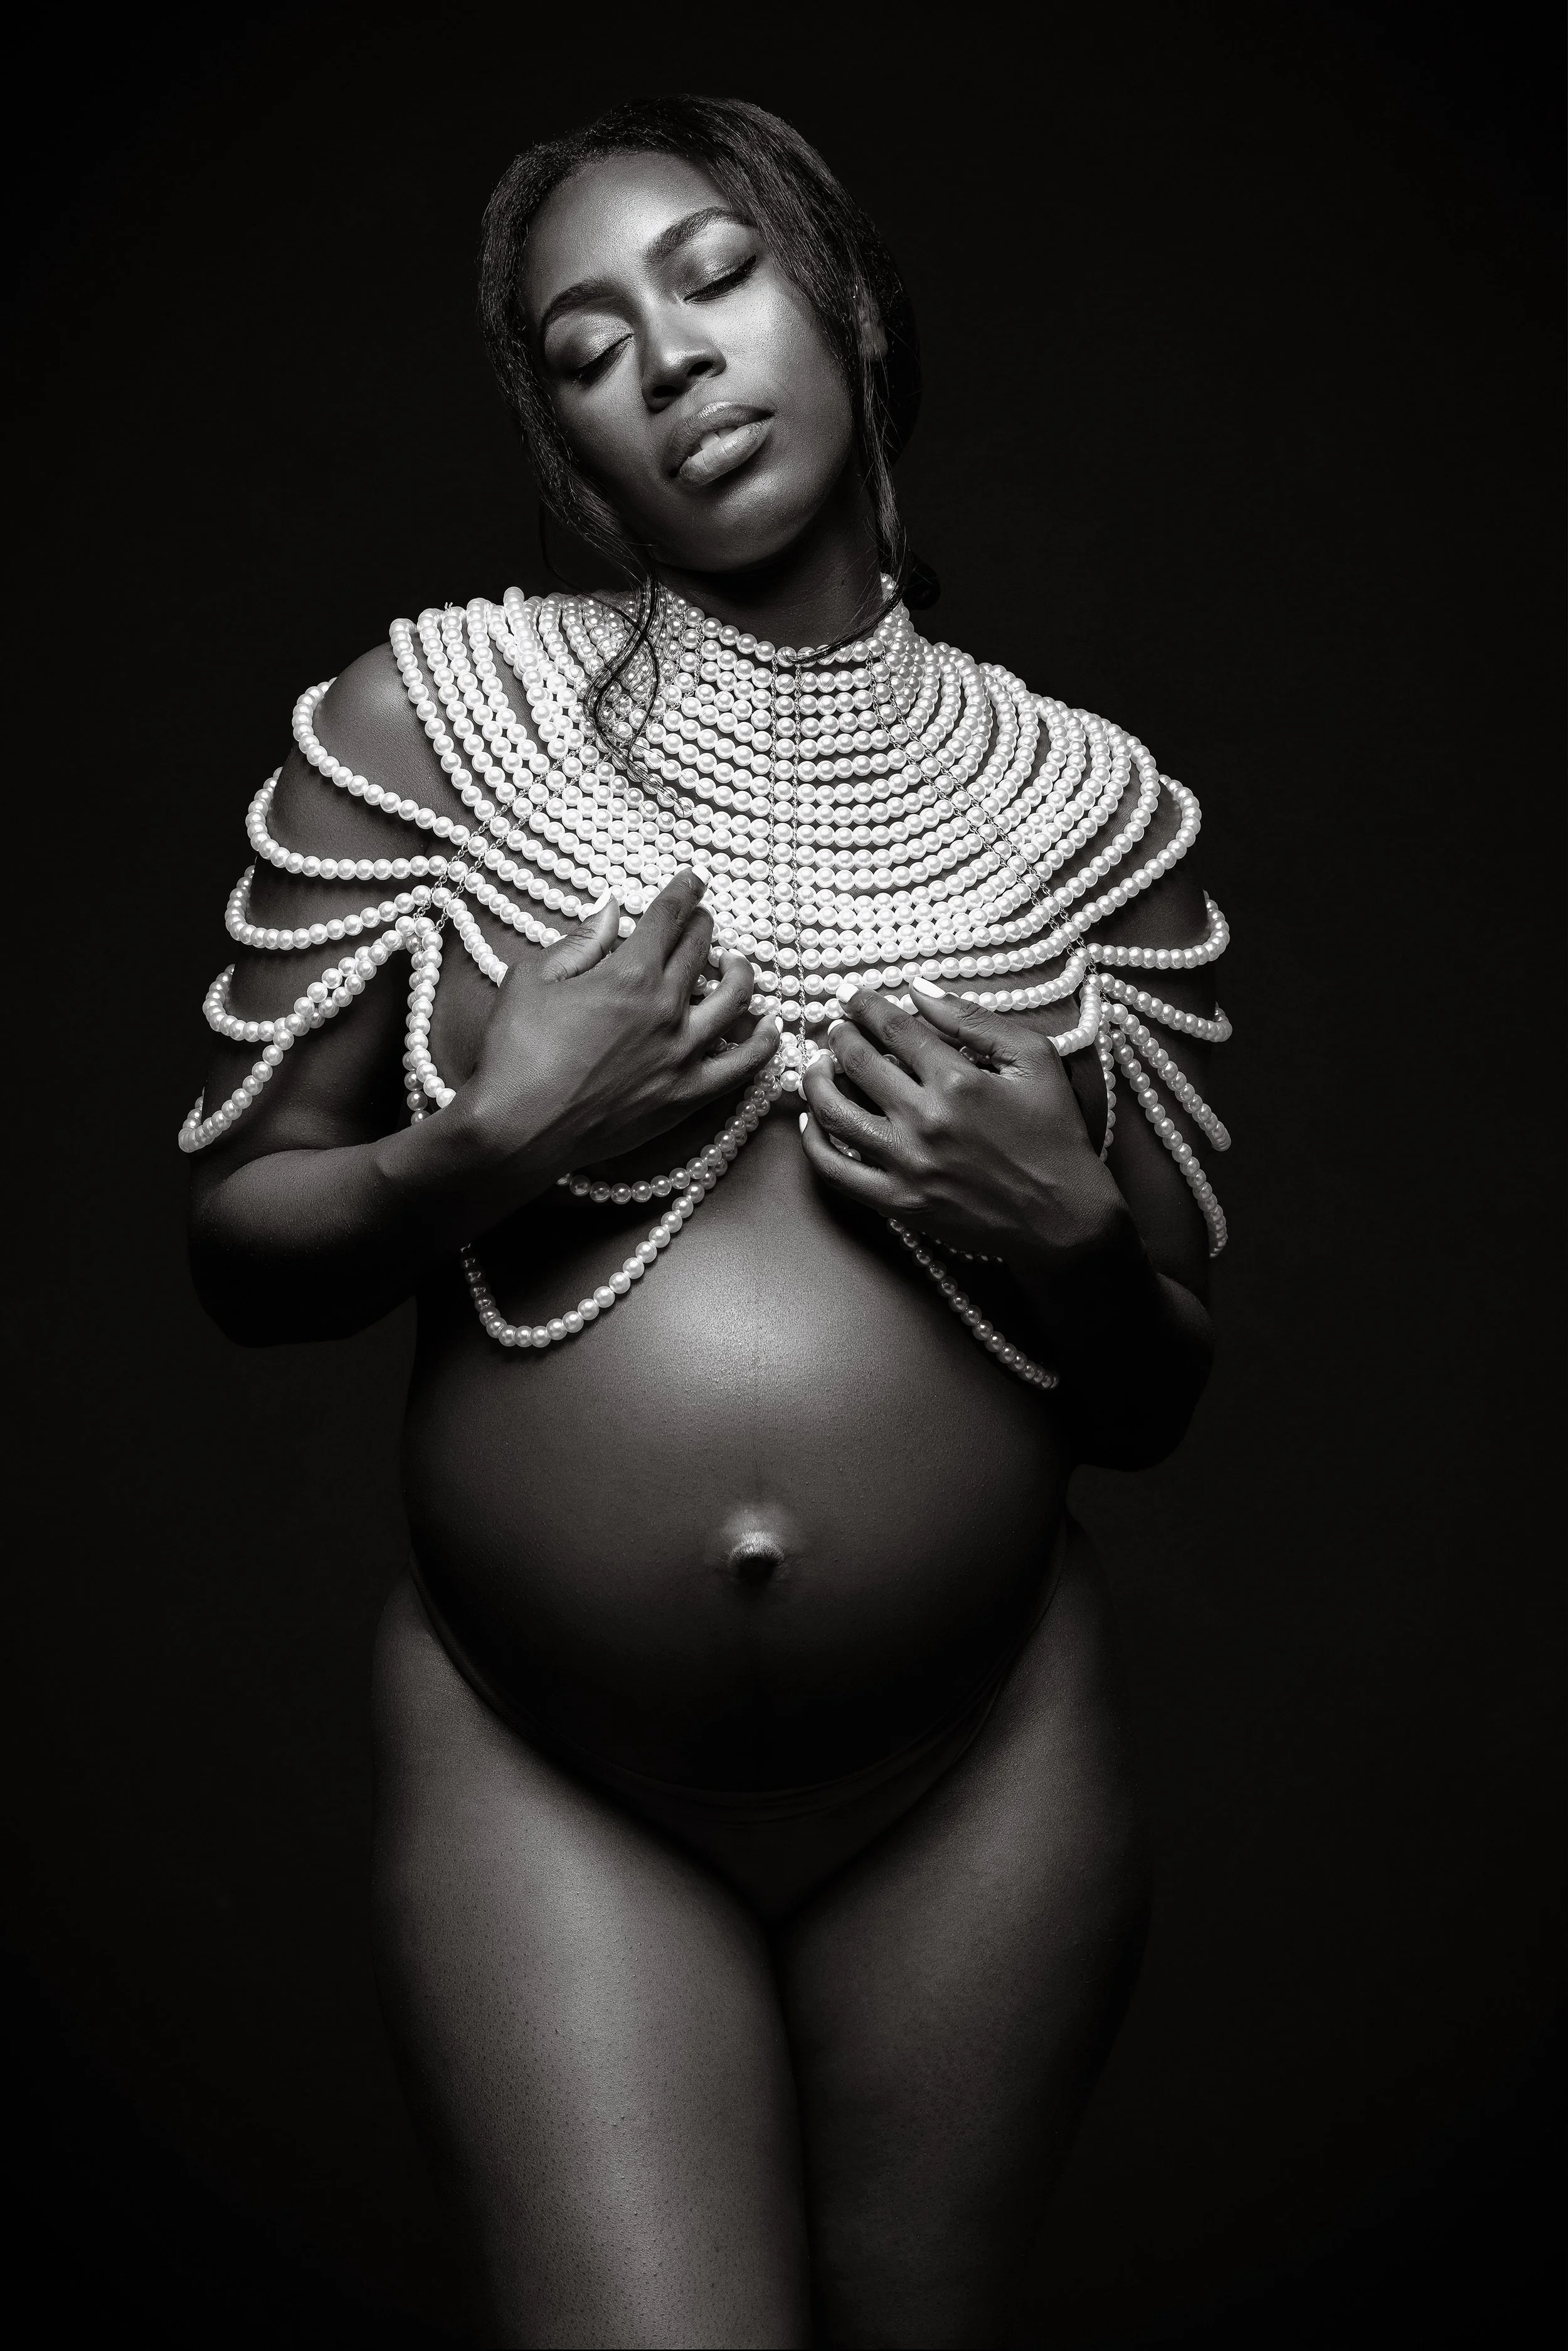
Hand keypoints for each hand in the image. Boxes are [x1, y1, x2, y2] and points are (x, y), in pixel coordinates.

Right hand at [459, 869, 777, 1183]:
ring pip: (734, 1000)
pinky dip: (762, 1042)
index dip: (683, 892)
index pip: (668, 917)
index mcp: (629, 973)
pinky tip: (770, 1026)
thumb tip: (610, 910)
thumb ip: (580, 942)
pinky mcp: (687, 1096)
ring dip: (739, 973)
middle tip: (701, 918)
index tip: (693, 879)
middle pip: (700, 951)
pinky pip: (743, 1066)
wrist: (518, 1129)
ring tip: (736, 964)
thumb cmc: (516, 1053)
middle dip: (703, 926)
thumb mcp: (533, 979)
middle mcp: (666, 1008)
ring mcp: (682, 1054)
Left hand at [799, 981, 1127, 1274]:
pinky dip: (815, 1143)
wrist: (1063, 1218)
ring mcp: (906, 1164)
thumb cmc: (1054, 1136)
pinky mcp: (898, 1202)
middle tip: (836, 1028)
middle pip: (856, 1064)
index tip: (851, 996)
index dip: (866, 1006)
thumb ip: (974, 1020)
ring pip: (834, 1113)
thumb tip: (920, 990)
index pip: (893, 1029)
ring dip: (816, 1081)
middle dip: (839, 1037)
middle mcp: (924, 1120)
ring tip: (819, 1066)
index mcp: (957, 1080)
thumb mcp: (1034, 1060)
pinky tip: (814, 1122)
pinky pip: (836, 1171)